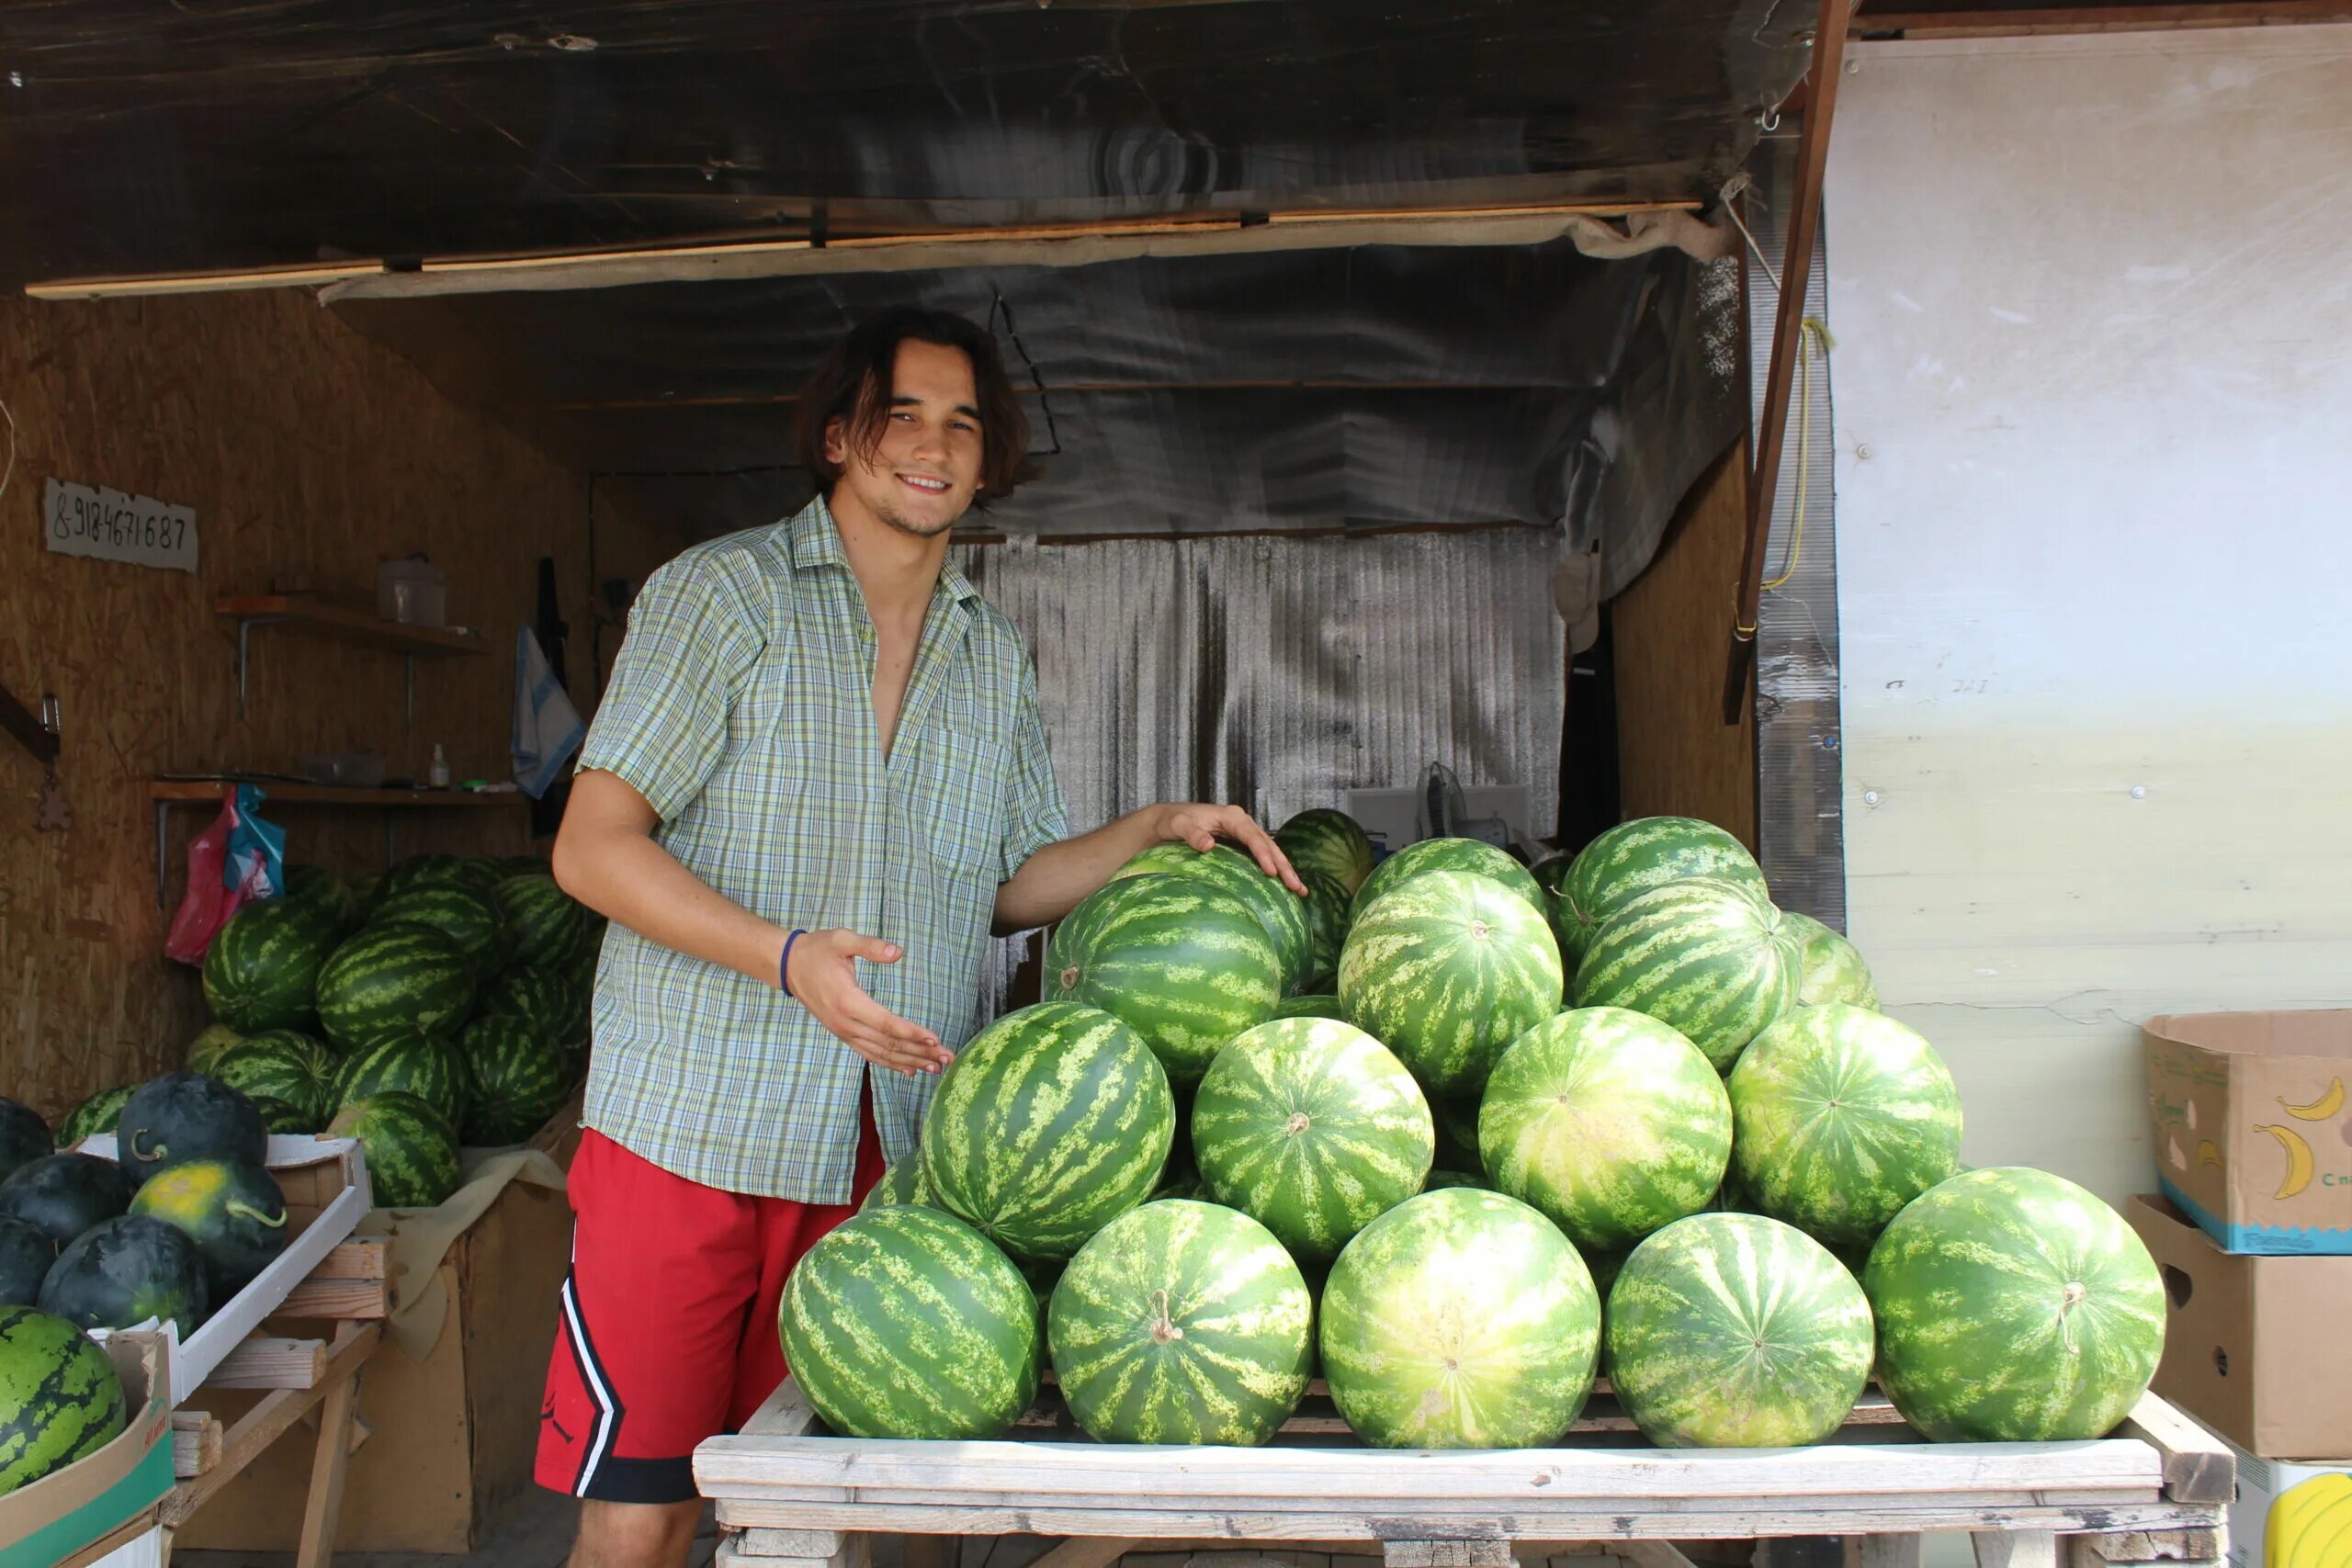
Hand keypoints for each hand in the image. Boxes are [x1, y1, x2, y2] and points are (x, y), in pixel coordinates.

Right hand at [782, 929, 954, 1074]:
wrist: (789, 966)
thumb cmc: (817, 950)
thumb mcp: (841, 939)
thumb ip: (869, 946)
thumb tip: (897, 951)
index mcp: (848, 1001)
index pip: (886, 1023)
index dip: (911, 1033)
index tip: (935, 1039)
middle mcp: (846, 1023)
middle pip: (888, 1044)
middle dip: (920, 1052)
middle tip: (947, 1059)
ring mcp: (843, 1032)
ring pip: (881, 1053)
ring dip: (910, 1061)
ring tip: (936, 1068)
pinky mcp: (843, 1034)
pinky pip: (870, 1053)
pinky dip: (891, 1063)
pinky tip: (910, 1069)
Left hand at [1155, 804, 1308, 896]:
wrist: (1168, 820)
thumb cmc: (1172, 821)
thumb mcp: (1178, 826)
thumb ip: (1192, 834)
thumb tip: (1208, 845)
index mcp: (1231, 817)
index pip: (1252, 837)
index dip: (1263, 855)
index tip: (1271, 873)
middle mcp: (1242, 823)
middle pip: (1268, 845)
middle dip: (1284, 866)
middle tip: (1296, 887)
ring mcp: (1244, 833)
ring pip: (1270, 851)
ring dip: (1285, 870)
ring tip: (1299, 890)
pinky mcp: (1241, 844)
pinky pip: (1261, 856)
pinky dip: (1274, 870)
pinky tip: (1283, 886)